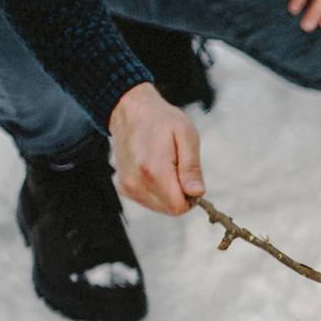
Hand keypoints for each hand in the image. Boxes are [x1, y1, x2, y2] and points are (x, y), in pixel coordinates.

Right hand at [109, 82, 203, 214]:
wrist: (130, 110)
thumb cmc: (162, 120)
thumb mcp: (186, 136)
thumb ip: (191, 167)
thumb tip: (197, 193)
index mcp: (154, 171)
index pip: (178, 207)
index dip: (191, 198)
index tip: (190, 179)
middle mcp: (136, 182)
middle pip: (170, 209)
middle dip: (181, 195)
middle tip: (179, 169)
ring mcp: (127, 186)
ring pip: (160, 207)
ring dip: (169, 193)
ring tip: (166, 166)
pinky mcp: (123, 187)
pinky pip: (148, 201)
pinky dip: (157, 191)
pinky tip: (154, 170)